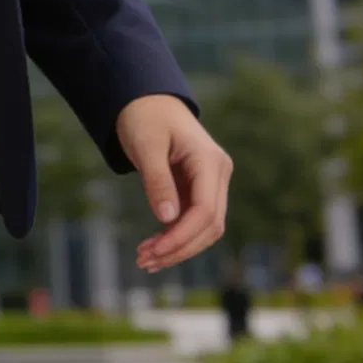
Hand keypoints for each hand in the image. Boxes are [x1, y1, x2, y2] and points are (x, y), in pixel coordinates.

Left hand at [116, 96, 231, 273]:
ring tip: (145, 260)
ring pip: (205, 228)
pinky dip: (176, 237)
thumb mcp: (146, 145)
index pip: (206, 210)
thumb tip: (167, 219)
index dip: (182, 236)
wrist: (147, 102)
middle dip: (179, 248)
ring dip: (178, 247)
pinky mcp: (199, 190)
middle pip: (210, 225)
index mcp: (210, 160)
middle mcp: (218, 174)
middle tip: (144, 261)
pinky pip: (194, 221)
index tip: (154, 251)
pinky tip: (155, 248)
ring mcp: (211, 183)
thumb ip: (157, 181)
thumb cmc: (145, 117)